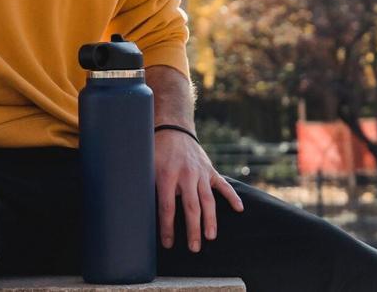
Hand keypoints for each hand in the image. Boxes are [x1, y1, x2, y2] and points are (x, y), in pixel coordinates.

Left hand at [155, 128, 243, 252]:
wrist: (173, 128)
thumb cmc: (155, 151)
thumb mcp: (145, 165)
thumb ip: (146, 186)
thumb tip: (137, 210)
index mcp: (166, 175)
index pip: (167, 207)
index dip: (167, 227)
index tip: (168, 244)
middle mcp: (185, 175)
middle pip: (191, 207)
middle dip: (193, 229)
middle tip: (194, 248)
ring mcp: (201, 172)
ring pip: (208, 200)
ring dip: (210, 220)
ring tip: (210, 237)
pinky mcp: (211, 170)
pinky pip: (223, 185)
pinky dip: (232, 196)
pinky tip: (239, 209)